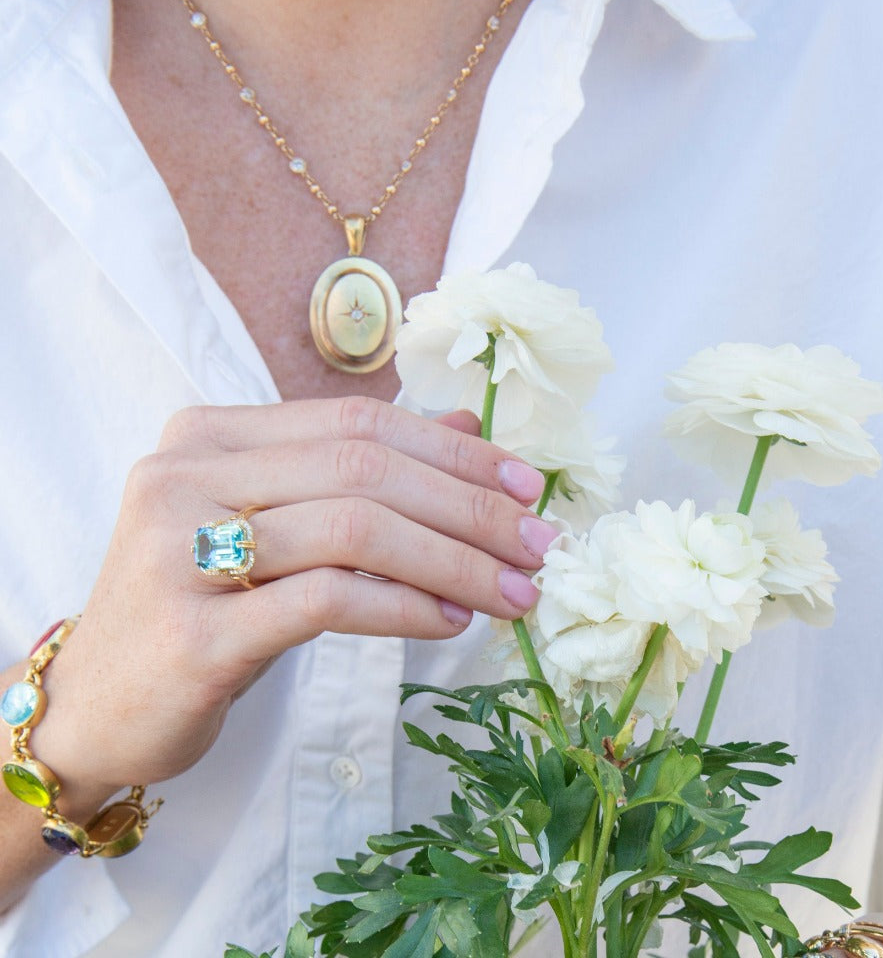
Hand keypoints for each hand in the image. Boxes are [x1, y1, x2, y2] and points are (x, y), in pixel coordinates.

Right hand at [31, 396, 558, 805]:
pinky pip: (327, 601)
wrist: (98, 706)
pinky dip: (406, 607)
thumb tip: (465, 426)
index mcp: (211, 434)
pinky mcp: (191, 631)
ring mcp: (178, 549)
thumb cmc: (203, 604)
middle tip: (538, 545)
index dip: (454, 448)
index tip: (526, 486)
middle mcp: (186, 474)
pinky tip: (452, 621)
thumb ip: (359, 470)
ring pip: (354, 529)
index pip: (358, 422)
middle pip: (364, 469)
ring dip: (454, 560)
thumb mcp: (279, 523)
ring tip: (513, 591)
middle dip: (470, 505)